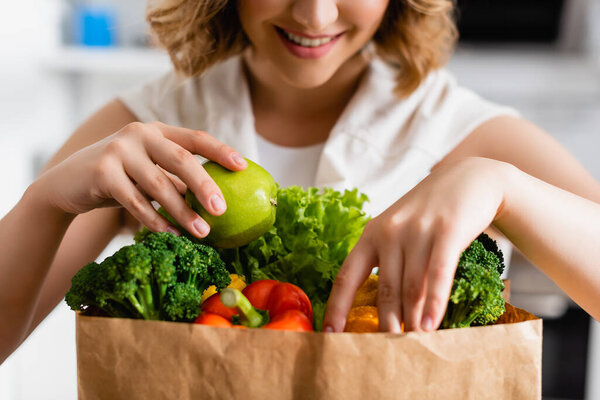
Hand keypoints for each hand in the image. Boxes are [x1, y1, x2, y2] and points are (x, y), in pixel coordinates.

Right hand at [33, 121, 246, 236]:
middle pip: (181, 160)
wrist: (66, 184)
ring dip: (183, 212)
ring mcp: (119, 150)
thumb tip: (217, 201)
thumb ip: (176, 178)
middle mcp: (140, 134)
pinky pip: (136, 202)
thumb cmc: (120, 180)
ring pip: (159, 185)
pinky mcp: (102, 172)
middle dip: (205, 186)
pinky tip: (171, 234)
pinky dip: (155, 220)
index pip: (195, 137)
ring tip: (202, 232)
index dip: (221, 151)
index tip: (243, 167)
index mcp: (157, 130)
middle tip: (221, 210)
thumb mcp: (149, 172)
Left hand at [323, 157, 511, 332]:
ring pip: (411, 286)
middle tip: (386, 351)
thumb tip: (387, 309)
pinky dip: (434, 303)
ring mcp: (418, 230)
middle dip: (385, 324)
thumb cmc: (429, 212)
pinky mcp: (447, 231)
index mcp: (371, 234)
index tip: (330, 334)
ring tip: (411, 345)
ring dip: (411, 319)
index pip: (346, 276)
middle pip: (383, 290)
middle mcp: (389, 232)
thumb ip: (389, 262)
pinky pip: (437, 274)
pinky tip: (430, 325)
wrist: (469, 179)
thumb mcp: (400, 230)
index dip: (337, 307)